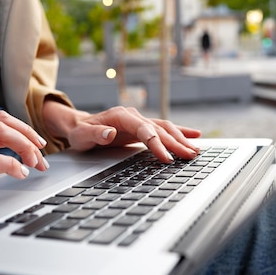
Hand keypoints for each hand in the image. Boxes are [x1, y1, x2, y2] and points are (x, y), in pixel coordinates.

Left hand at [42, 101, 201, 161]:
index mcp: (122, 116)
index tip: (166, 158)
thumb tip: (110, 133)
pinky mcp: (143, 127)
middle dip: (176, 143)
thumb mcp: (81, 135)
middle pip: (159, 129)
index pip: (144, 130)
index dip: (157, 144)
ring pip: (166, 128)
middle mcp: (134, 116)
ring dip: (181, 139)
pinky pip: (164, 128)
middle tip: (190, 156)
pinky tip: (194, 136)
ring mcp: (140, 120)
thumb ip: (95, 134)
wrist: (80, 125)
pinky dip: (180, 131)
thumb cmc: (80, 131)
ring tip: (195, 151)